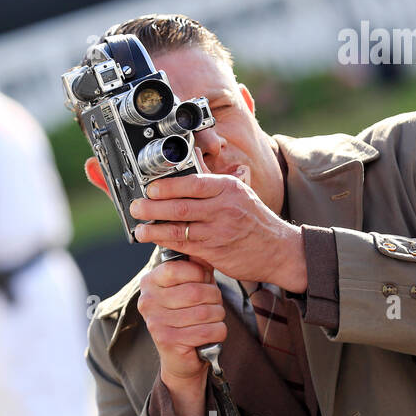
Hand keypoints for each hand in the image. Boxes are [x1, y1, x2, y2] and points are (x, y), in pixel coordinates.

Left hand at [128, 172, 306, 291]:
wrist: (279, 250)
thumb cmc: (255, 219)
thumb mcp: (239, 193)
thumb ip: (212, 183)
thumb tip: (188, 163)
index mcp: (228, 188)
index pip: (193, 183)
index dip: (168, 186)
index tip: (150, 188)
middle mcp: (224, 208)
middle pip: (181, 207)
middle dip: (153, 208)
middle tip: (136, 207)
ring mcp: (219, 231)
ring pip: (179, 229)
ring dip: (154, 229)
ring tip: (139, 229)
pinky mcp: (215, 252)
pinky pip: (185, 246)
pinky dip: (166, 243)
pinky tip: (154, 240)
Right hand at [138, 257, 226, 414]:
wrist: (179, 357)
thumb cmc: (187, 315)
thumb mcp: (190, 286)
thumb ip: (196, 267)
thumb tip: (205, 251)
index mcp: (149, 282)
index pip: (180, 268)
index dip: (201, 275)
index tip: (203, 283)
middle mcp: (147, 301)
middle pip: (198, 291)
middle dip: (215, 299)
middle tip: (211, 305)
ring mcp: (155, 322)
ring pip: (207, 311)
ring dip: (218, 317)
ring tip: (209, 320)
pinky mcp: (168, 341)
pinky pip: (210, 330)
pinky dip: (218, 332)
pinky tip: (209, 335)